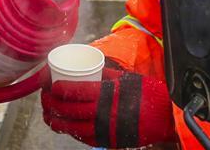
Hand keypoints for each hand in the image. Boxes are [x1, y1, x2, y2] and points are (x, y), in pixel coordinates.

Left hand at [41, 67, 175, 147]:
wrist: (165, 117)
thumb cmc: (146, 93)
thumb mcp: (124, 78)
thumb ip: (103, 75)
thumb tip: (83, 68)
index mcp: (105, 94)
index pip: (72, 91)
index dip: (55, 87)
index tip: (48, 82)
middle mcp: (101, 114)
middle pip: (67, 110)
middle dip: (50, 103)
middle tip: (44, 95)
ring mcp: (103, 130)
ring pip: (70, 127)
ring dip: (54, 120)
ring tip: (47, 113)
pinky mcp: (105, 141)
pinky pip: (81, 138)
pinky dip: (69, 131)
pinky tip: (63, 125)